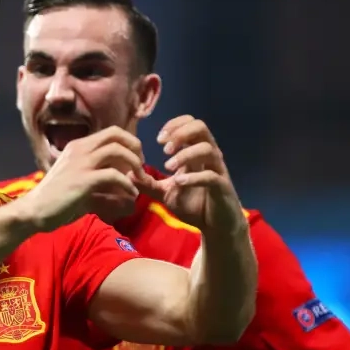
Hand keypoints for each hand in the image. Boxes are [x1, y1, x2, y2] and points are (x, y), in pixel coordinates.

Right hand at [17, 126, 149, 230]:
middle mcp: (80, 148)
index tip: (135, 159)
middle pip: (116, 135)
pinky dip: (127, 184)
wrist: (34, 210)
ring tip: (139, 179)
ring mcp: (81, 163)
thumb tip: (124, 182)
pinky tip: (131, 194)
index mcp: (78, 146)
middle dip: (135, 148)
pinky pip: (114, 175)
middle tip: (140, 166)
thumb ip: (98, 176)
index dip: (129, 142)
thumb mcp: (77, 180)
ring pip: (118, 150)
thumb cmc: (55, 198)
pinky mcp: (84, 180)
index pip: (111, 132)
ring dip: (134, 164)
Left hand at [141, 115, 245, 234]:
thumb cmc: (193, 205)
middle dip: (180, 133)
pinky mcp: (222, 187)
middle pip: (201, 127)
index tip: (159, 139)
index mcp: (197, 152)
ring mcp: (217, 170)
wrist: (214, 226)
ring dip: (184, 154)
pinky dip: (193, 177)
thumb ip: (148, 183)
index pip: (190, 123)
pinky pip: (210, 175)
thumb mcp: (165, 193)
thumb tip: (127, 174)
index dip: (174, 125)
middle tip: (164, 149)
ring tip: (168, 166)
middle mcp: (209, 156)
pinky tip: (179, 182)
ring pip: (207, 149)